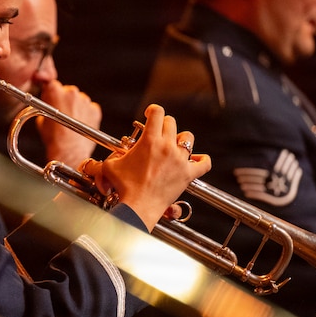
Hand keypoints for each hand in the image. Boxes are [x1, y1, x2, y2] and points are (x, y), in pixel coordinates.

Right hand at [37, 80, 101, 167]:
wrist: (69, 151)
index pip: (52, 85)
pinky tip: (81, 124)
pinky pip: (90, 109)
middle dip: (64, 100)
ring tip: (72, 122)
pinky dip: (86, 114)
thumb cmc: (53, 138)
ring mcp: (85, 100)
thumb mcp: (41, 120)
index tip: (50, 99)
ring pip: (79, 100)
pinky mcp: (95, 110)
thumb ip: (45, 108)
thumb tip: (49, 107)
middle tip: (62, 114)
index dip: (50, 93)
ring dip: (76, 107)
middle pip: (67, 91)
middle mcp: (71, 92)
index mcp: (55, 91)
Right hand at [80, 105, 210, 230]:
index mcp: (149, 141)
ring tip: (173, 147)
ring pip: (188, 138)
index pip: (157, 112)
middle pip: (171, 123)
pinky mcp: (188, 174)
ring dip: (181, 140)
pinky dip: (203, 160)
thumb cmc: (123, 187)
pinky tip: (198, 160)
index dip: (152, 110)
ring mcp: (180, 160)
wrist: (138, 206)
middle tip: (157, 134)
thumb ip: (114, 155)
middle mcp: (167, 147)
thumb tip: (117, 154)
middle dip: (163, 126)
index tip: (149, 115)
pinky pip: (204, 163)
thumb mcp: (111, 165)